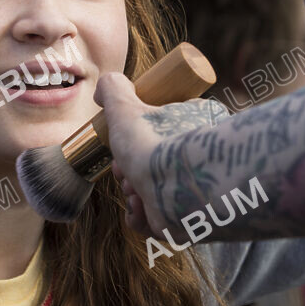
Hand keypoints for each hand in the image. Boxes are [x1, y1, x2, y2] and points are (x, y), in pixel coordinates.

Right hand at [94, 73, 226, 237]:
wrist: (178, 191)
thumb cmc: (156, 145)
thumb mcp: (126, 107)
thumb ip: (114, 90)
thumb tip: (105, 87)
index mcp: (193, 126)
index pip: (159, 132)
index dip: (132, 140)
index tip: (121, 145)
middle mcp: (200, 157)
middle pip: (151, 162)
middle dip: (129, 169)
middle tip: (124, 170)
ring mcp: (195, 189)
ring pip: (152, 190)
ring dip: (133, 192)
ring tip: (134, 190)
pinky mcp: (188, 217)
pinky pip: (156, 218)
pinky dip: (141, 215)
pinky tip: (140, 207)